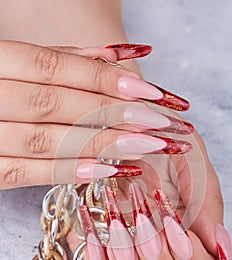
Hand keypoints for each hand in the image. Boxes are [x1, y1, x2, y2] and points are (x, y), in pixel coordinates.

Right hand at [0, 40, 190, 188]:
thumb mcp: (14, 60)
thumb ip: (58, 56)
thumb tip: (115, 55)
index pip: (53, 67)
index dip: (103, 79)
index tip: (148, 91)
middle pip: (55, 104)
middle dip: (111, 112)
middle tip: (158, 122)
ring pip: (45, 139)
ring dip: (100, 143)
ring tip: (144, 145)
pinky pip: (25, 173)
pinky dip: (67, 170)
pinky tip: (107, 171)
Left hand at [68, 110, 231, 259]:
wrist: (115, 136)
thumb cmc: (156, 146)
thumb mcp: (190, 162)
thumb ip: (207, 201)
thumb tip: (218, 244)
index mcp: (194, 237)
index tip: (177, 229)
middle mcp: (166, 257)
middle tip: (149, 229)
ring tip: (120, 227)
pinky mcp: (102, 259)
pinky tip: (97, 237)